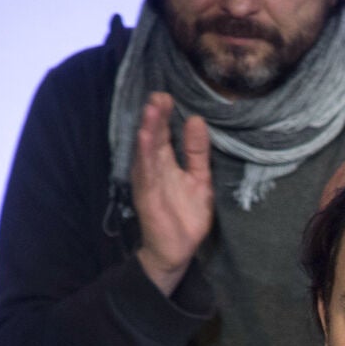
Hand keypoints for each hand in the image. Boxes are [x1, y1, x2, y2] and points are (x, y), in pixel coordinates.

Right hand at [133, 92, 214, 293]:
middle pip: (153, 138)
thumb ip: (197, 152)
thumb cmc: (186, 214)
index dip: (165, 115)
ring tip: (151, 111)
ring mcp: (148, 182)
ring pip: (146, 153)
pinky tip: (145, 140)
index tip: (167, 95)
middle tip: (158, 95)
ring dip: (148, 132)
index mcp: (166, 162)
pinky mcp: (147, 197)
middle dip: (155, 117)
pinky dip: (145, 157)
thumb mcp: (199, 178)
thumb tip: (197, 120)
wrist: (176, 250)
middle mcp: (154, 169)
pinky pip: (146, 175)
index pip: (164, 133)